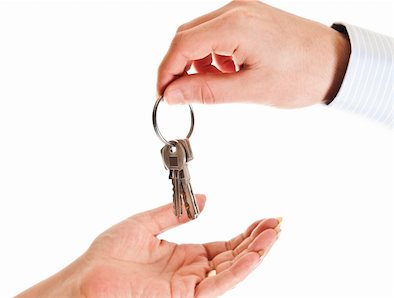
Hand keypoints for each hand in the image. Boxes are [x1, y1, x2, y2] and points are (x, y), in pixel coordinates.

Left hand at [17, 195, 280, 296]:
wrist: (87, 277)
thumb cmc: (108, 255)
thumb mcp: (145, 223)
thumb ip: (175, 214)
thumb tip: (206, 201)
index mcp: (181, 256)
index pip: (222, 245)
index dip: (244, 233)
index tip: (262, 219)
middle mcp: (190, 272)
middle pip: (232, 256)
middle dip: (256, 240)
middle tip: (277, 223)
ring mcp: (189, 286)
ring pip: (231, 270)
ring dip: (255, 252)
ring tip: (274, 233)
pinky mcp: (185, 296)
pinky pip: (219, 282)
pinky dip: (240, 267)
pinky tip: (255, 252)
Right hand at [158, 1, 350, 107]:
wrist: (337, 63)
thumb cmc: (303, 74)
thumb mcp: (250, 89)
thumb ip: (206, 91)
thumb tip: (172, 94)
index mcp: (235, 25)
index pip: (182, 45)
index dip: (166, 71)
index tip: (163, 94)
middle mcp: (236, 10)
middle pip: (186, 36)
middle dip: (177, 66)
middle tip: (178, 94)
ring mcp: (243, 10)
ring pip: (199, 34)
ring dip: (195, 60)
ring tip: (209, 84)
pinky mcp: (249, 16)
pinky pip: (216, 32)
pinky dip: (211, 54)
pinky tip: (224, 71)